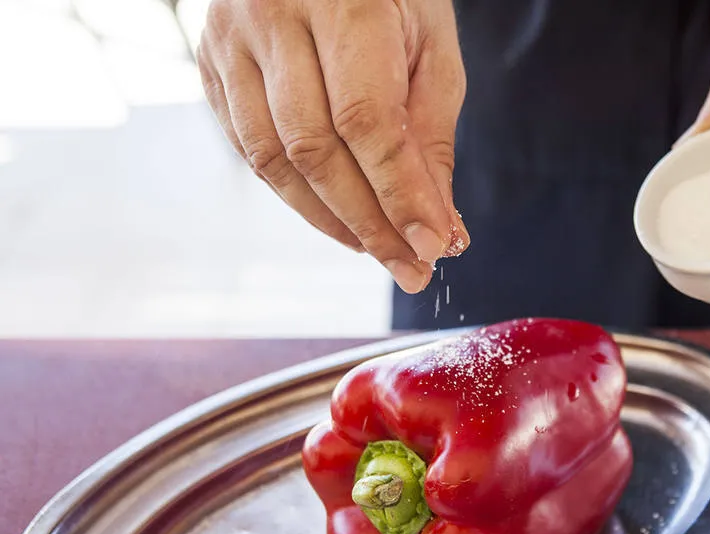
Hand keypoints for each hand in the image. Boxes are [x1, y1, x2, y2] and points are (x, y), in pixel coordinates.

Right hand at [197, 0, 469, 292]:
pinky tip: (333, 213)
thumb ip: (430, 132)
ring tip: (376, 250)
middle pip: (313, 149)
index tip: (432, 246)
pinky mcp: (208, 62)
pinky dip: (293, 192)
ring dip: (328, 219)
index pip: (365, 121)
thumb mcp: (430, 42)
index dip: (398, 194)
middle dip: (367, 222)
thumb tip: (437, 224)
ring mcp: (228, 39)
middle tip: (410, 267)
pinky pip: (247, 148)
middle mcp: (271, 15)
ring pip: (271, 159)